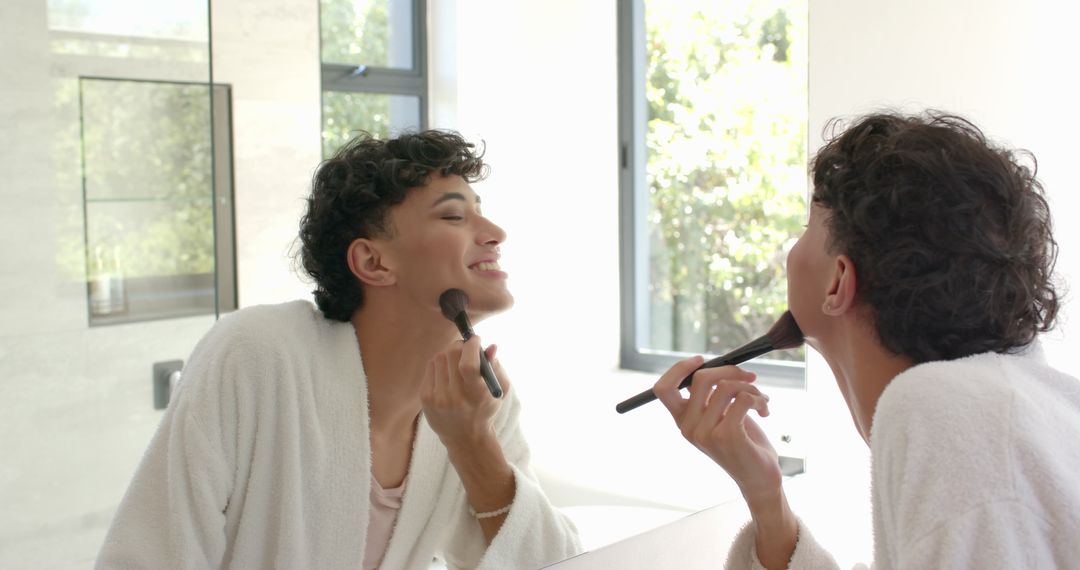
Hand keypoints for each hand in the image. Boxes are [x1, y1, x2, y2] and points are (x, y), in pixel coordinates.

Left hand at [421, 336, 509, 447]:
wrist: (464, 437)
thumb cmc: (484, 410)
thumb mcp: (497, 391)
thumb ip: (495, 367)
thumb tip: (490, 346)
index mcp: (476, 395)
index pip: (468, 364)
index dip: (471, 346)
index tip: (475, 339)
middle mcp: (455, 397)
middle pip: (451, 355)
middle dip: (460, 345)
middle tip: (466, 348)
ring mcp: (438, 398)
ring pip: (439, 357)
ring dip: (449, 354)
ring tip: (456, 363)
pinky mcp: (426, 397)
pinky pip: (430, 367)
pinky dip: (439, 364)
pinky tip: (446, 373)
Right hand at [653, 356, 782, 505]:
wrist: (759, 479)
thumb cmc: (743, 444)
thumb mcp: (720, 417)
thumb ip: (711, 396)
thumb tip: (716, 365)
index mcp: (683, 421)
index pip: (663, 388)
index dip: (679, 368)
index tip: (701, 360)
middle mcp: (688, 427)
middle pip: (700, 378)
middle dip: (730, 370)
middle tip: (750, 378)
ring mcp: (705, 433)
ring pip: (726, 386)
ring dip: (751, 388)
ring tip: (762, 400)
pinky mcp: (726, 435)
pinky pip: (743, 399)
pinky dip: (759, 399)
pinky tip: (765, 410)